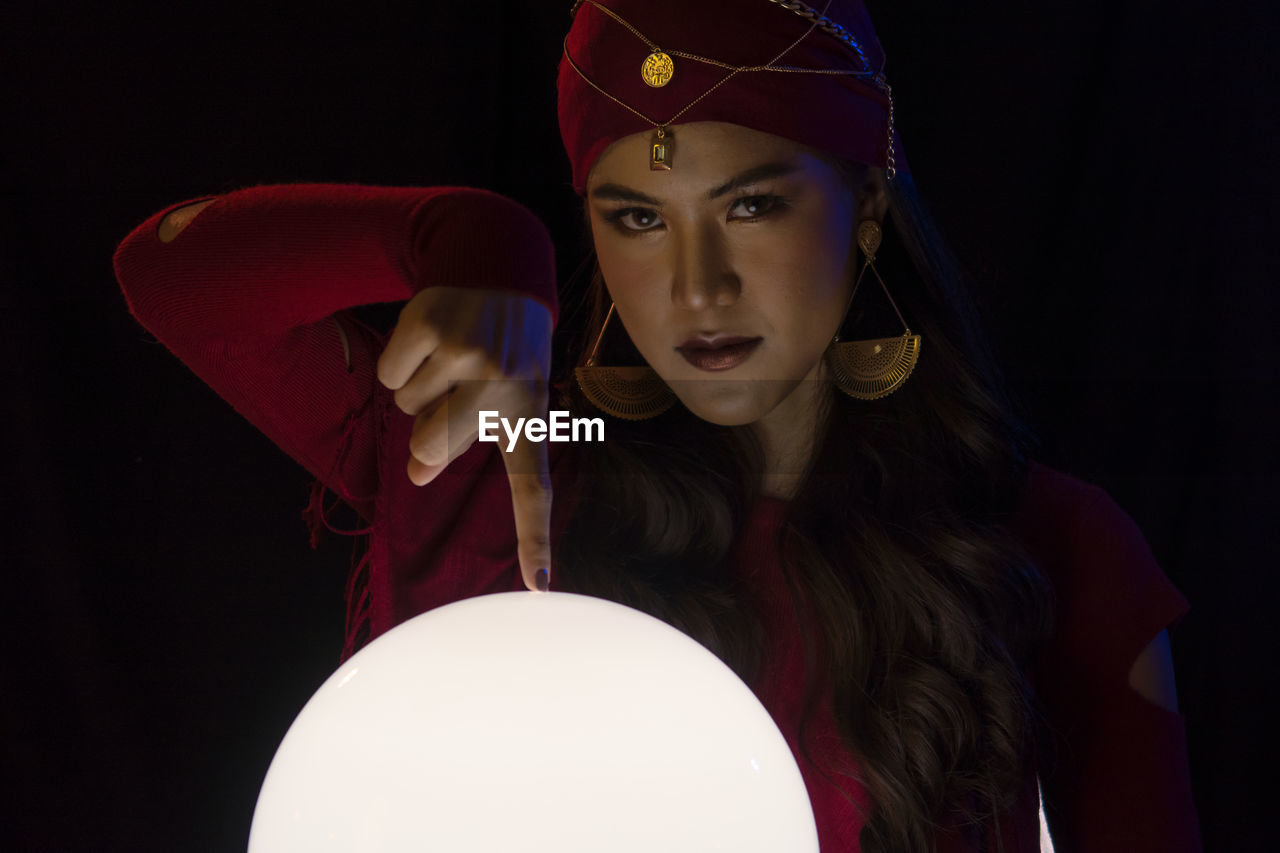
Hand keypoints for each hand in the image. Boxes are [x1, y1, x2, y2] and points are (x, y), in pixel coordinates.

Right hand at [377, 286, 553, 591]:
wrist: (500, 269)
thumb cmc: (501, 353)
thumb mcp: (498, 398)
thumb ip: (460, 442)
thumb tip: (417, 473)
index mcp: (529, 416)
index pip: (533, 488)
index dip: (533, 539)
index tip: (539, 587)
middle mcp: (505, 388)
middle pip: (431, 448)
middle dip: (426, 428)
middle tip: (456, 391)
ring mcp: (468, 356)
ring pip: (406, 408)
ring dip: (418, 388)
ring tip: (452, 359)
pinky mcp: (432, 328)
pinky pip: (389, 376)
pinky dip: (399, 362)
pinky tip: (432, 339)